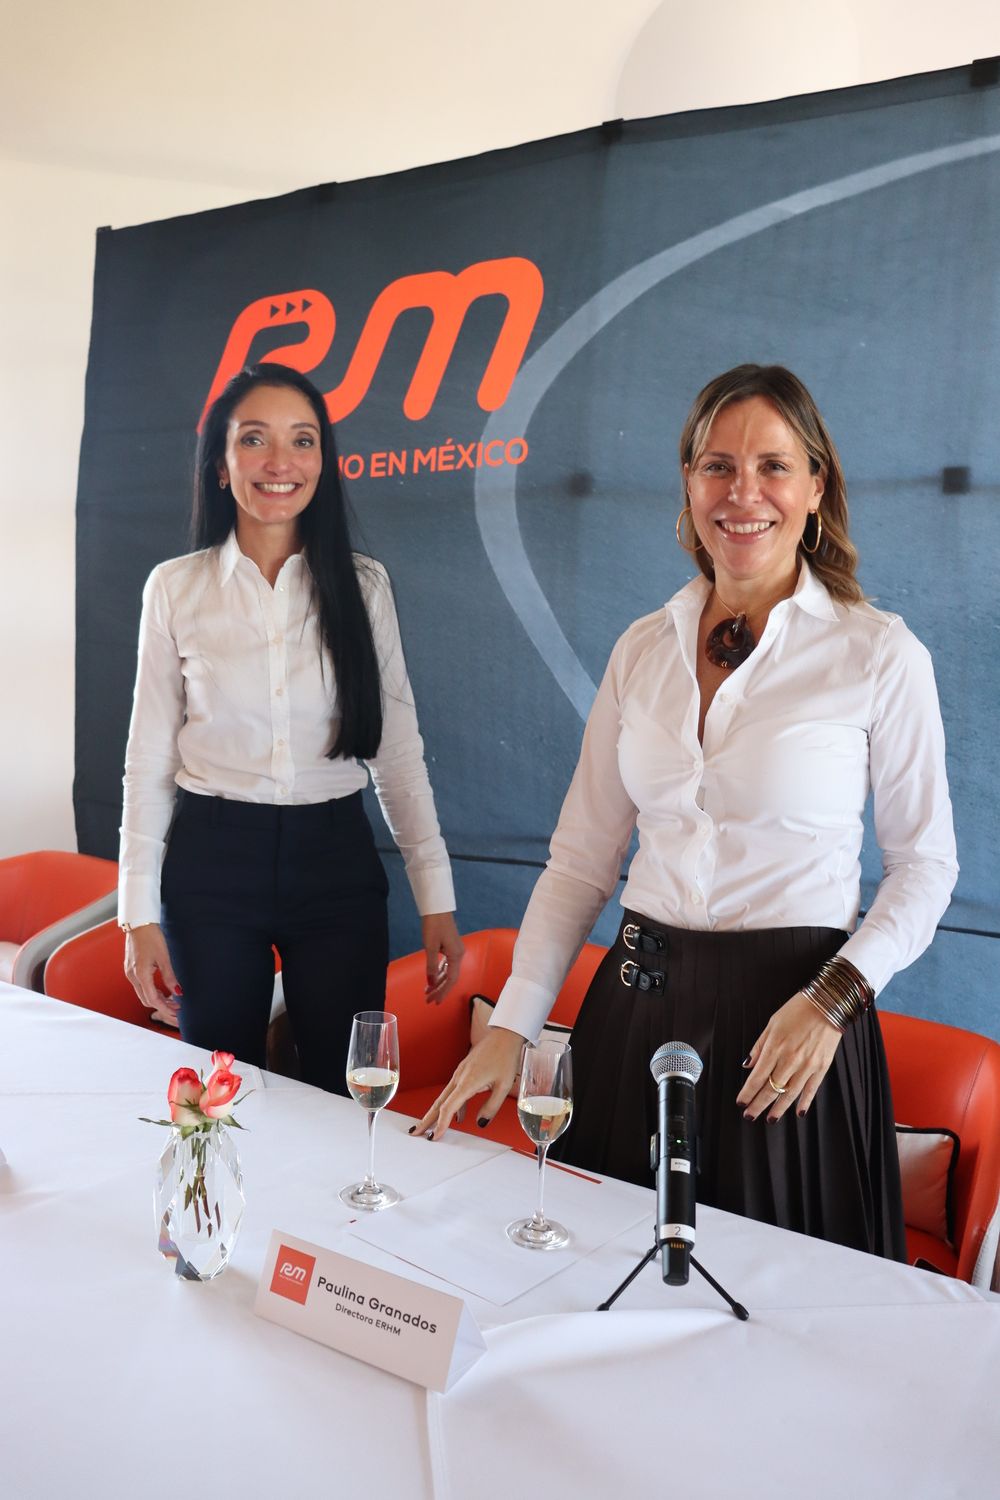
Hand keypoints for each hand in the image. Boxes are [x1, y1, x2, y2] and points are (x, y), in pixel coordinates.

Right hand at [123, 924, 181, 1028]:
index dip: (165, 1008)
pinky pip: (140, 986)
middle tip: (177, 1008)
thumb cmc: (151, 937)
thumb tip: (178, 992)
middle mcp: (132, 976)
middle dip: (162, 1006)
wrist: (139, 923)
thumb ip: (170, 977)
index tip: (176, 1012)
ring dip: (157, 999)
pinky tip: (162, 990)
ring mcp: (129, 973)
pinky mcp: (130, 969)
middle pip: (146, 1000)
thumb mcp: (164, 958)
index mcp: (140, 974)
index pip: (153, 999)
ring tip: (172, 1000)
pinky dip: (151, 991)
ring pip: (143, 993)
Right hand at [410, 1026, 525, 1138]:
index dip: (441, 1124)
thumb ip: (491, 1107)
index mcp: (468, 1081)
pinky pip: (454, 1091)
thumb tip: (480, 1124)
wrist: (505, 1035)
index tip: (435, 1136)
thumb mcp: (503, 1086)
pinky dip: (452, 1104)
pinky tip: (459, 1116)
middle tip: (416, 1133)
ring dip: (435, 1113)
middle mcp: (459, 1077)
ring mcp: (460, 1073)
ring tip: (430, 1127)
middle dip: (427, 1119)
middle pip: (439, 1102)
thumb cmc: (505, 1057)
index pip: (449, 1107)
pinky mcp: (464, 1071)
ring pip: (444, 1097)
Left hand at [421, 912, 463, 1002]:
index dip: (443, 992)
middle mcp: (459, 954)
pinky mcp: (451, 947)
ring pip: (448, 972)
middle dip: (439, 989)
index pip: (451, 979)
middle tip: (428, 1000)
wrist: (437, 909)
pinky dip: (439, 973)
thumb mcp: (430, 947)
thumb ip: (431, 966)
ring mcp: (455, 951)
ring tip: (427, 992)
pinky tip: (432, 979)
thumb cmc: (434, 926)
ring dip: (438, 982)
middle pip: (450, 977)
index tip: (435, 1001)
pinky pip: (446, 965)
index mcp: (456, 955)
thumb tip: (430, 983)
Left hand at [736, 991, 842, 1121]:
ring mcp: (807, 1065)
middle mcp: (790, 1060)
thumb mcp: (772, 1024)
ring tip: (770, 1119)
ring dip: (778, 1108)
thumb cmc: (798, 1010)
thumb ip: (759, 1046)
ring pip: (790, 1094)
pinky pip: (811, 1089)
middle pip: (771, 1089)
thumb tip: (748, 1064)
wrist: (827, 1004)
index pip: (757, 1077)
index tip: (741, 1102)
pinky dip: (804, 1102)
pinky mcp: (822, 1067)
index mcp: (775, 1047)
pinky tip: (798, 1112)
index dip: (748, 1092)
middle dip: (758, 1105)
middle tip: (750, 1116)